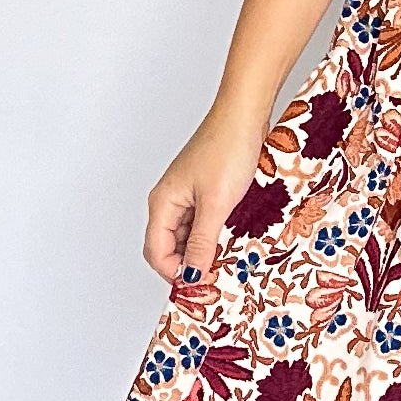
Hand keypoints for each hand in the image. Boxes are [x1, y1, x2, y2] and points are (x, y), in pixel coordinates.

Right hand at [143, 105, 269, 285]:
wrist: (244, 115)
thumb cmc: (227, 149)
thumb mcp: (216, 204)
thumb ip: (202, 242)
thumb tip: (189, 275)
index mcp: (163, 203)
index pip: (156, 252)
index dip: (175, 273)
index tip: (201, 286)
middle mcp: (169, 200)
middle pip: (169, 246)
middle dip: (188, 265)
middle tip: (215, 278)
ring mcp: (187, 194)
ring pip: (188, 235)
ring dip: (203, 250)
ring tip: (227, 260)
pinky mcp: (205, 189)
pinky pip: (203, 221)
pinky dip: (214, 234)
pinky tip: (232, 239)